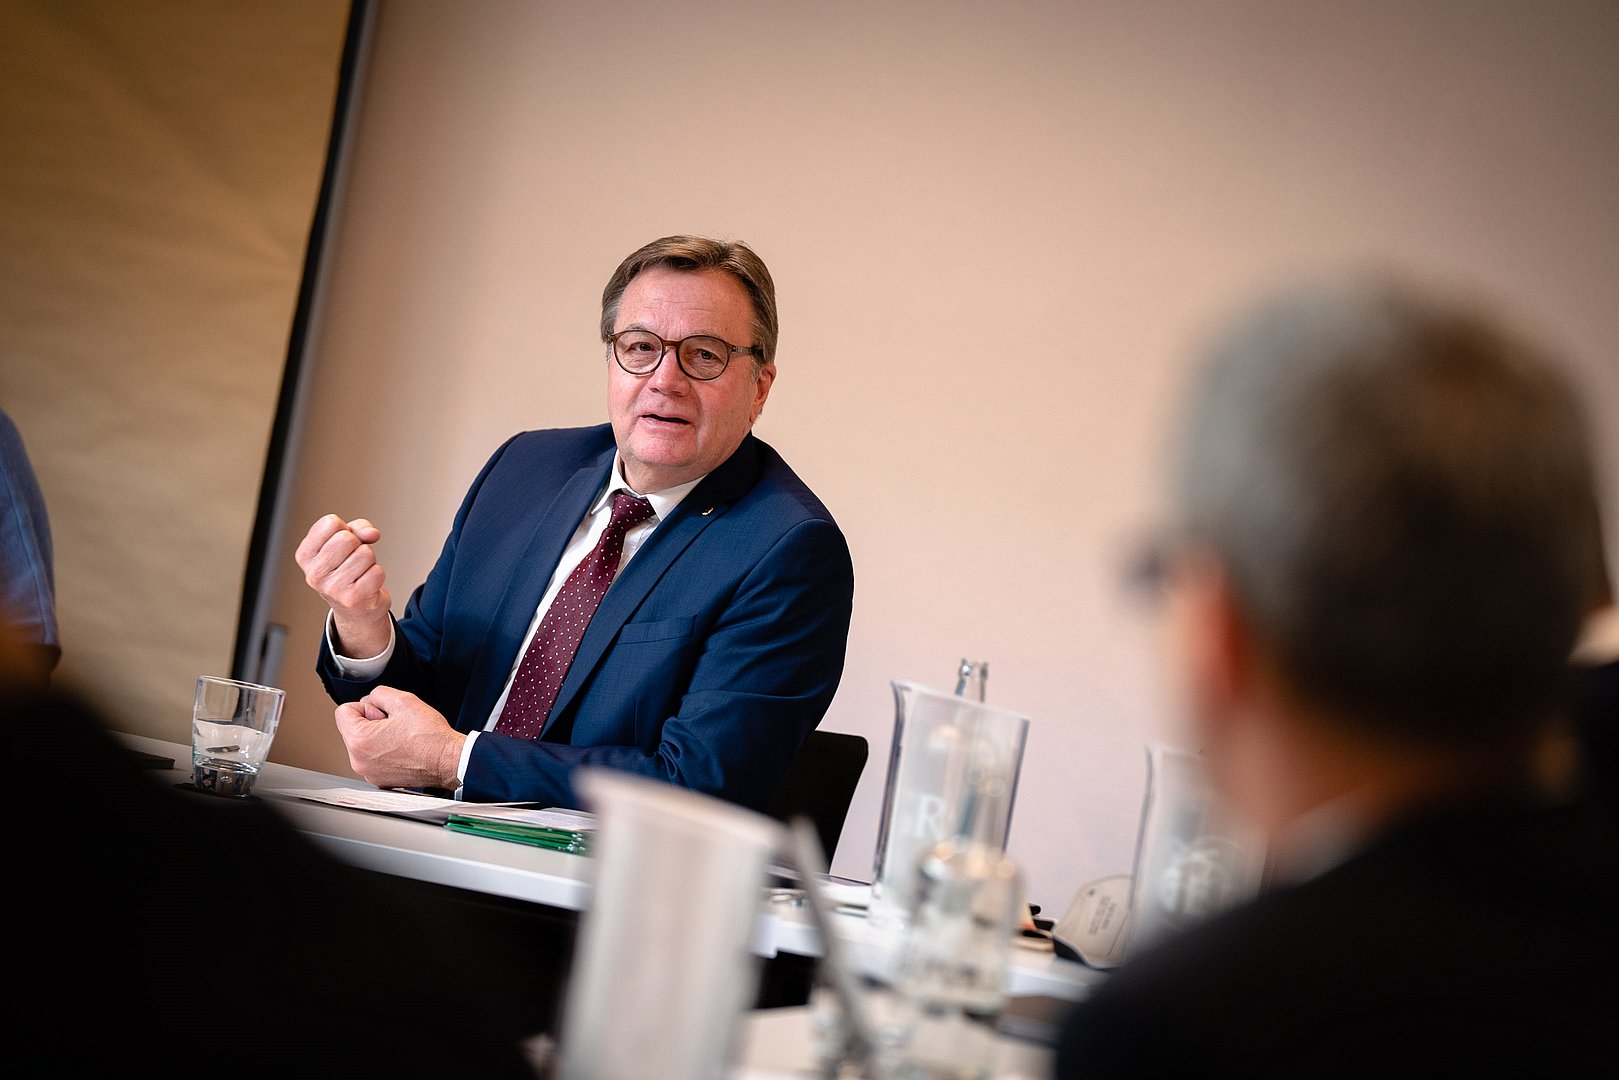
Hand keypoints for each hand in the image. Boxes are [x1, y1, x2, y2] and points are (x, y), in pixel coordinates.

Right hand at [296, 514, 391, 657]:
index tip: (342, 544)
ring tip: (360, 572)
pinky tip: (367, 583)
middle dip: (358, 545)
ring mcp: (333, 588)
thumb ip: (358, 528)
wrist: (356, 608)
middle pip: (347, 538)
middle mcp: (314, 573)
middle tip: (353, 559)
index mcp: (305, 555)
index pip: (330, 523)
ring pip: (365, 554)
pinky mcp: (353, 598)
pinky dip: (377, 575)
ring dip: (369, 561)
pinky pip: (377, 571)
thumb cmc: (348, 569)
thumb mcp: (346, 543)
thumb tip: (372, 533)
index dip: (344, 529)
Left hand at [335, 686, 465, 790]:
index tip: (384, 713)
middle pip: (352, 729)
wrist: (449, 761)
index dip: (366, 706)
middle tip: (396, 725)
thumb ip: (378, 693)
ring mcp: (369, 773)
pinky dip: (384, 752)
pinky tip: (403, 749)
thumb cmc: (430, 736)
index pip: (343, 711)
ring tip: (401, 738)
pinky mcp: (380, 780)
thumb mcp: (403, 700)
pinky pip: (373, 758)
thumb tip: (369, 700)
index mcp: (359, 740)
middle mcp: (358, 761)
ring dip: (378, 737)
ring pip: (363, 744)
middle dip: (371, 722)